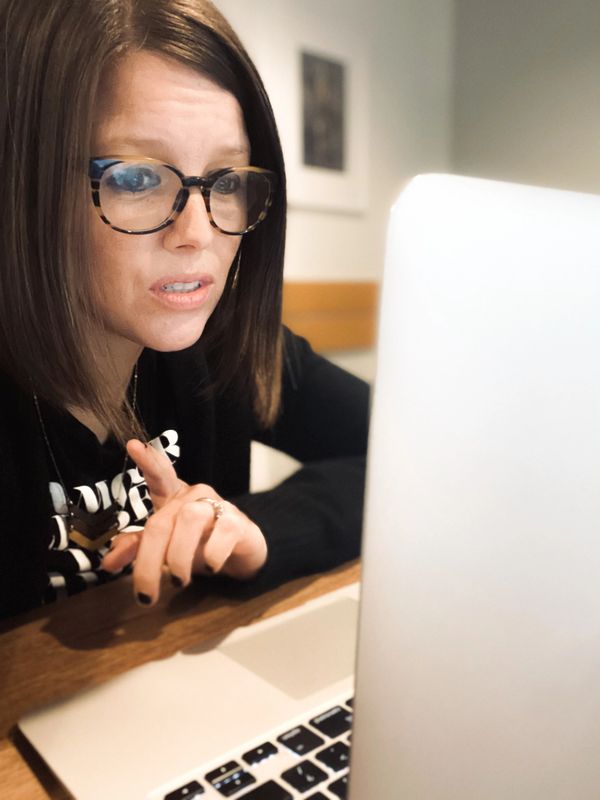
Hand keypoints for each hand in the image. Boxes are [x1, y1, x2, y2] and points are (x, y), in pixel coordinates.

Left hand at [101, 439, 266, 605]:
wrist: (241, 555)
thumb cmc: (198, 544)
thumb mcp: (165, 546)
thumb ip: (137, 548)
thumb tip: (107, 563)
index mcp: (173, 498)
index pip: (159, 475)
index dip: (148, 461)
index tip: (133, 446)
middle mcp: (194, 496)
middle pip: (161, 522)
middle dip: (149, 562)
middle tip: (145, 595)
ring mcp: (217, 506)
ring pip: (189, 521)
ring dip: (178, 557)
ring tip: (178, 582)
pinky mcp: (238, 523)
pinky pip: (222, 533)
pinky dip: (212, 554)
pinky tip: (209, 568)